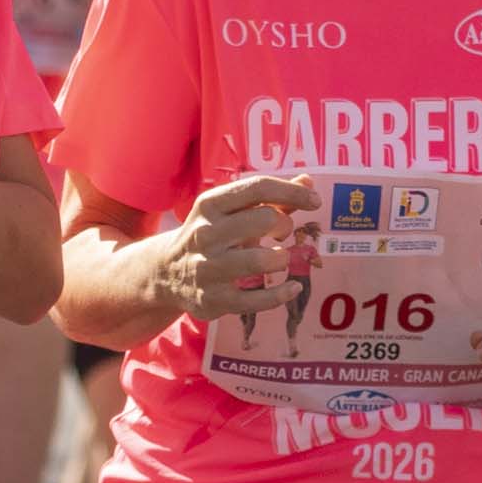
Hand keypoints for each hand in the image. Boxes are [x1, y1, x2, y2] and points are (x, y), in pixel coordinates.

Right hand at [156, 174, 318, 321]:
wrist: (166, 272)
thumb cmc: (212, 234)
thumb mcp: (230, 211)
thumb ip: (269, 198)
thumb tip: (308, 182)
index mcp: (209, 205)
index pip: (257, 188)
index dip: (292, 192)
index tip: (315, 201)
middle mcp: (205, 234)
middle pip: (265, 219)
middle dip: (284, 225)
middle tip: (281, 233)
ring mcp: (208, 269)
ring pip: (264, 260)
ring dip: (282, 258)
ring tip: (278, 258)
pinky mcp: (213, 299)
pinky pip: (259, 299)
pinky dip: (283, 293)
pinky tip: (292, 287)